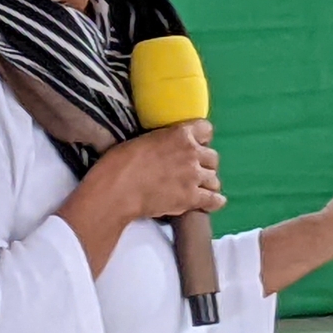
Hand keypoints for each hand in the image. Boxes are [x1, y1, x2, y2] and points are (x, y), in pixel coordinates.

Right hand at [88, 120, 225, 222]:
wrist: (118, 189)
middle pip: (213, 157)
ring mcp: (194, 176)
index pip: (206, 129)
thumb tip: (165, 149)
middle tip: (192, 170)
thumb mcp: (144, 139)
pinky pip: (214, 200)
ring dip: (206, 183)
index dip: (201, 139)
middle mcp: (192, 152)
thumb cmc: (121, 162)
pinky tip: (210, 203)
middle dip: (204, 164)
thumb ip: (164, 142)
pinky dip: (214, 202)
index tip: (194, 145)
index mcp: (180, 134)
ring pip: (214, 179)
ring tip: (197, 188)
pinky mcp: (192, 198)